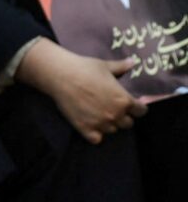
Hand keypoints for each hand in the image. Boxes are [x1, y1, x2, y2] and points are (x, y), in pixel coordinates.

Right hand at [15, 39, 146, 143]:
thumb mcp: (105, 66)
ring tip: (99, 115)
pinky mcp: (85, 128)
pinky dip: (95, 134)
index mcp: (124, 100)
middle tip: (112, 107)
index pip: (141, 111)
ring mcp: (100, 123)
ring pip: (112, 130)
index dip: (137, 107)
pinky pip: (97, 138)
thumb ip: (121, 67)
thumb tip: (132, 62)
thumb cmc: (84, 68)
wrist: (61, 75)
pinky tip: (91, 125)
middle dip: (122, 116)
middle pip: (127, 123)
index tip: (130, 104)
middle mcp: (115, 114)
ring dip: (108, 124)